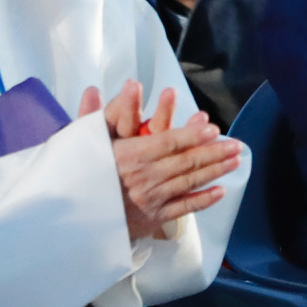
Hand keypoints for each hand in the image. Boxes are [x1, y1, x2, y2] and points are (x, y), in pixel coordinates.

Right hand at [79, 81, 241, 240]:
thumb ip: (95, 116)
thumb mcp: (85, 142)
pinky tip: (220, 191)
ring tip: (235, 161)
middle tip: (237, 144)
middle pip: (187, 161)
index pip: (169, 142)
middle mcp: (145, 177)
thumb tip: (93, 89)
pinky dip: (203, 200)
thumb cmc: (78, 174)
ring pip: (189, 182)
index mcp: (130, 155)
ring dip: (216, 171)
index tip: (213, 129)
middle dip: (215, 152)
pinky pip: (183, 208)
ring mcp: (151, 199)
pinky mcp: (153, 218)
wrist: (69, 217)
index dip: (193, 134)